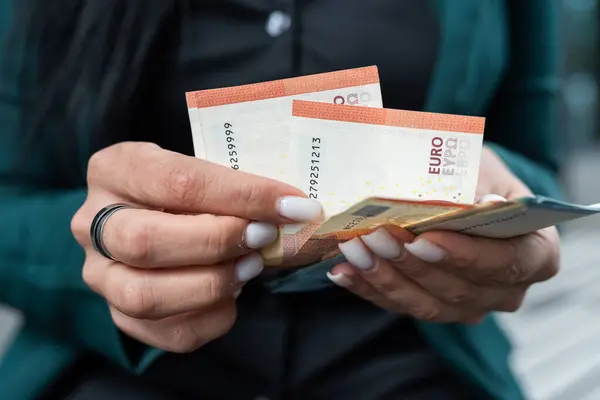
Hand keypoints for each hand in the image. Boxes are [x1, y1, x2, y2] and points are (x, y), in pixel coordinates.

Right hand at [72, 142, 322, 351]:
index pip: (178, 181)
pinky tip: (233, 294)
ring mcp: (101, 274)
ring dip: (212, 285)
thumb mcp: (202, 169)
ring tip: (250, 267)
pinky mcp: (119, 315)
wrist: (158, 216)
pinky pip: (167, 331)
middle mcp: (93, 224)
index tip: (292, 205)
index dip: (241, 196)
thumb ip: (234, 187)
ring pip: (145, 296)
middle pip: (145, 242)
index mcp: (115, 169)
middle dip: (217, 243)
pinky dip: (212, 317)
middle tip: (264, 237)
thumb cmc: (188, 189)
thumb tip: (292, 211)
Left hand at [327, 146, 559, 323]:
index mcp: (535, 252)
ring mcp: (468, 305)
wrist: (463, 190)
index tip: (425, 238)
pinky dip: (369, 287)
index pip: (508, 263)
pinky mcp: (432, 307)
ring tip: (353, 250)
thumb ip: (474, 187)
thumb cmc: (476, 175)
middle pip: (460, 289)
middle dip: (411, 263)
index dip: (466, 255)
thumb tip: (472, 202)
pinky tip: (343, 270)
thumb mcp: (480, 167)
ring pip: (426, 303)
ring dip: (385, 276)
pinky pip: (399, 305)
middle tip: (375, 236)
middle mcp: (505, 288)